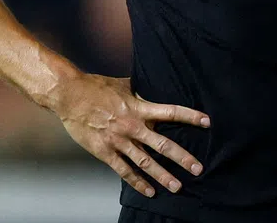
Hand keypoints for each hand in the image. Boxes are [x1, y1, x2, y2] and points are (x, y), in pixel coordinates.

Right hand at [51, 73, 209, 197]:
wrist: (69, 95)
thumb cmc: (96, 86)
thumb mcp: (123, 85)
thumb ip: (140, 92)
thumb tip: (153, 88)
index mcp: (139, 107)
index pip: (170, 111)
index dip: (190, 116)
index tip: (207, 122)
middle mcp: (132, 126)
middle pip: (162, 144)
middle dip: (182, 157)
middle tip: (198, 168)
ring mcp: (118, 141)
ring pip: (145, 162)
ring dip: (162, 175)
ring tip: (177, 186)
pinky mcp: (105, 152)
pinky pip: (124, 171)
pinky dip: (137, 182)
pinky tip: (149, 191)